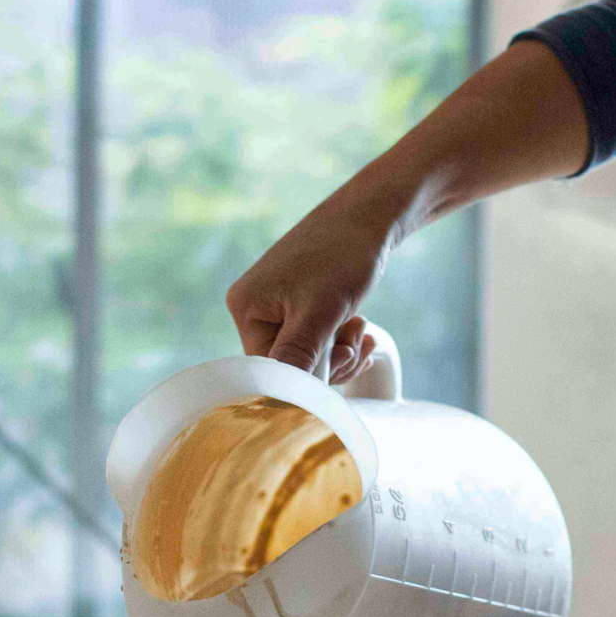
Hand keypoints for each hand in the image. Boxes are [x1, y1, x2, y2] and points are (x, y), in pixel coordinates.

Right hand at [226, 200, 394, 382]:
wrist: (369, 215)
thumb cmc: (342, 256)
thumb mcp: (321, 312)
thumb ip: (297, 356)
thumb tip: (278, 401)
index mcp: (246, 308)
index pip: (269, 369)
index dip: (309, 376)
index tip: (345, 359)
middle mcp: (254, 308)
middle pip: (289, 365)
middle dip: (330, 363)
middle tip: (358, 343)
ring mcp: (276, 305)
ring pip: (307, 355)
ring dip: (340, 353)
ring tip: (363, 331)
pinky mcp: (298, 303)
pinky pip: (315, 339)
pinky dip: (340, 340)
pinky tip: (361, 330)